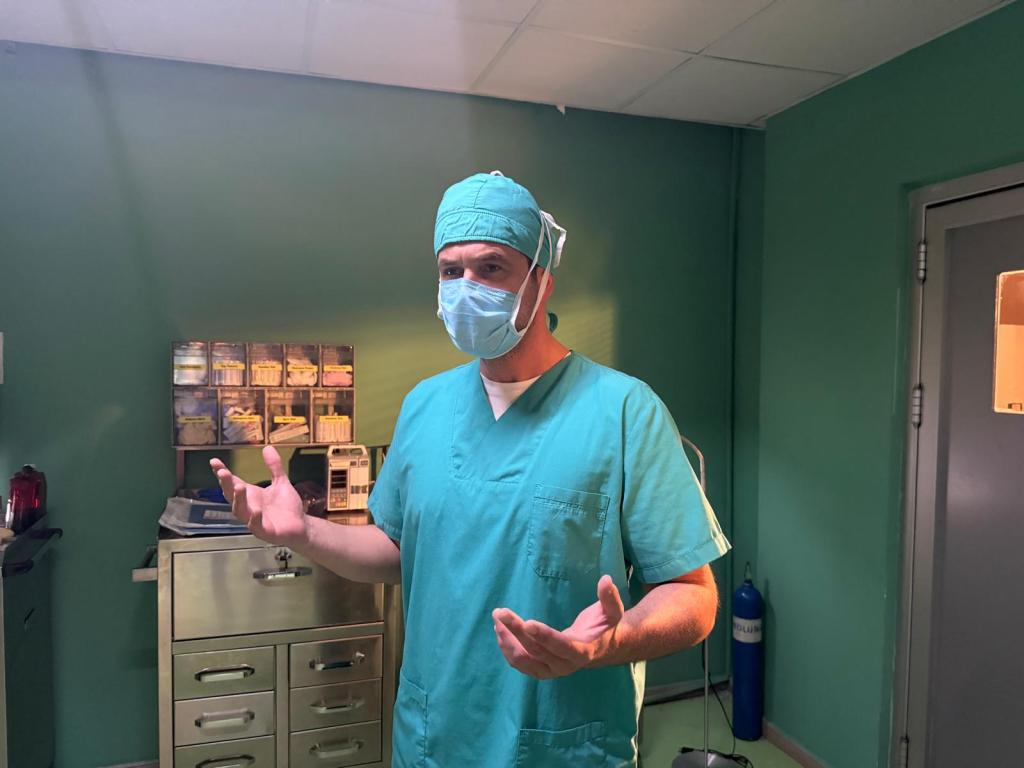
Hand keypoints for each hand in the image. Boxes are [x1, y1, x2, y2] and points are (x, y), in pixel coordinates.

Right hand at [210, 446, 307, 546]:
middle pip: (232, 496)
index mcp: (250, 495)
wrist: (301, 525)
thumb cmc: (287, 506)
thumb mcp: (281, 482)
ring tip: (239, 487)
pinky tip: (256, 510)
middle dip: (226, 484)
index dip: (222, 473)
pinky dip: (254, 519)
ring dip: (238, 500)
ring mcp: (254, 520)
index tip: (214, 461)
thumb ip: (274, 466)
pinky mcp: (265, 531)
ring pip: (240, 511)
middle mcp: (249, 507)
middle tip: (222, 472)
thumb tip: (267, 447)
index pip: (232, 483)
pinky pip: (256, 526)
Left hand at [492, 574, 624, 678]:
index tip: (527, 622)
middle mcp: (565, 666)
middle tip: (501, 612)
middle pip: (536, 651)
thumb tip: (606, 579)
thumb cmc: (604, 627)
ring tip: (498, 619)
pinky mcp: (541, 670)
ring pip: (524, 659)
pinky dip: (507, 648)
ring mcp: (551, 670)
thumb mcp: (612, 612)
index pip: (561, 646)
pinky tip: (500, 631)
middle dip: (517, 631)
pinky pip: (520, 663)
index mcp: (583, 651)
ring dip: (507, 641)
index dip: (544, 636)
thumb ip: (609, 598)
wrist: (600, 649)